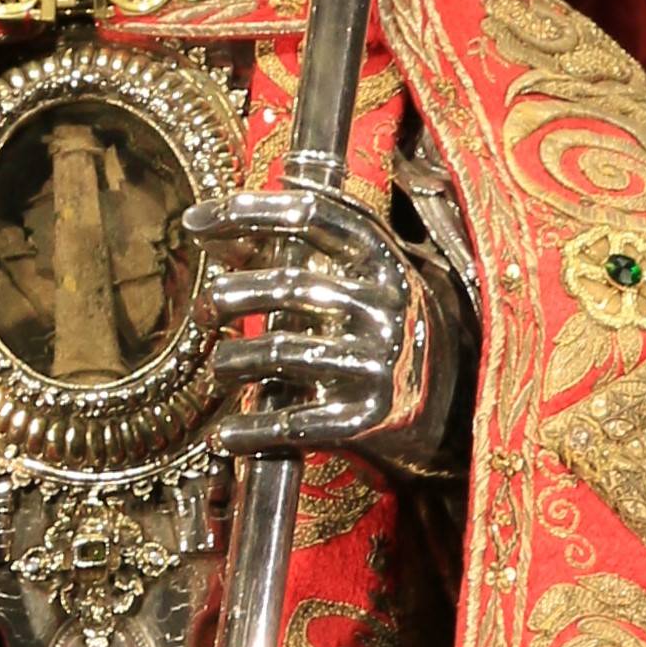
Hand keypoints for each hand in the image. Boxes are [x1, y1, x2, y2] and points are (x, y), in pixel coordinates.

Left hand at [192, 183, 467, 470]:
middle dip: (232, 294)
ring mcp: (380, 362)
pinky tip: (224, 435)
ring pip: (285, 354)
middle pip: (291, 286)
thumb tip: (211, 229)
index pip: (311, 215)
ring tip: (218, 367)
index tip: (194, 221)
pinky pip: (297, 423)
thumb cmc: (377, 327)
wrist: (451, 402)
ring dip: (234, 361)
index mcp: (381, 258)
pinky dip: (252, 430)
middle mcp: (386, 305)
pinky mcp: (371, 416)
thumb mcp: (353, 278)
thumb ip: (288, 251)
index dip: (248, 210)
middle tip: (203, 306)